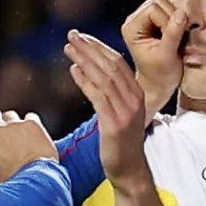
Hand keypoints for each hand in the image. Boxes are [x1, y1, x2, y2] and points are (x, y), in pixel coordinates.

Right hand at [0, 109, 58, 181]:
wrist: (37, 177)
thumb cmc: (16, 183)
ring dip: (12, 120)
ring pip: (10, 115)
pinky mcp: (31, 124)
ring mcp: (15, 125)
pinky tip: (34, 130)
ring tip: (19, 129)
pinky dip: (31, 122)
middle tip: (1, 125)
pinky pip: (30, 117)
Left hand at [66, 29, 151, 186]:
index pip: (118, 62)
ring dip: (84, 59)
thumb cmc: (120, 143)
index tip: (82, 37)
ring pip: (103, 77)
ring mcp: (125, 111)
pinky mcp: (114, 123)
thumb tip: (84, 69)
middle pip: (110, 65)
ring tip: (69, 48)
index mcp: (137, 93)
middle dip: (90, 47)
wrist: (130, 170)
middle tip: (72, 35)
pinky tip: (74, 70)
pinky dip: (85, 81)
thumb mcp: (118, 112)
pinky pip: (98, 96)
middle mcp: (134, 99)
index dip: (99, 47)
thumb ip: (107, 92)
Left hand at [121, 0, 193, 114]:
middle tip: (177, 38)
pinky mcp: (156, 20)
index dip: (167, 20)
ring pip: (167, 4)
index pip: (153, 8)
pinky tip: (177, 36)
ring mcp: (145, 19)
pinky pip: (171, 10)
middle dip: (173, 18)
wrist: (160, 84)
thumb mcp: (167, 56)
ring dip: (177, 19)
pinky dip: (178, 21)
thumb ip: (173, 34)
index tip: (172, 39)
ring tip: (177, 38)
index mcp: (132, 27)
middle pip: (159, 1)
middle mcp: (136, 19)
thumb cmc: (161, 75)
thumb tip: (182, 13)